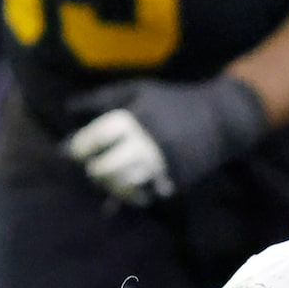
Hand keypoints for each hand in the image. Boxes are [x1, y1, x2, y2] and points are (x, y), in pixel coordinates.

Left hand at [64, 74, 268, 204]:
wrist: (221, 119)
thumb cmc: (173, 101)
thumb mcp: (138, 90)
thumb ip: (101, 98)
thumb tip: (67, 109)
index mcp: (130, 120)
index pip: (91, 142)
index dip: (76, 149)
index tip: (73, 152)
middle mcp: (142, 145)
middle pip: (101, 170)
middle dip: (93, 171)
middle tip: (94, 168)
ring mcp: (159, 167)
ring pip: (121, 187)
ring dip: (111, 187)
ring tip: (111, 181)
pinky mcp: (173, 183)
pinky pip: (144, 196)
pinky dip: (134, 197)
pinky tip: (133, 192)